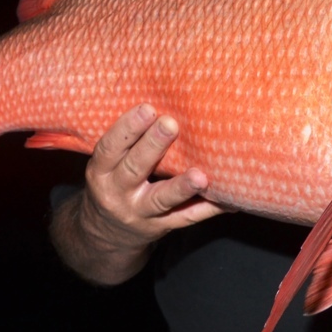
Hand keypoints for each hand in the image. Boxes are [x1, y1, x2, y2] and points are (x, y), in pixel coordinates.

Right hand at [50, 103, 225, 284]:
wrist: (106, 234)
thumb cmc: (114, 182)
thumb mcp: (108, 164)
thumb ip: (128, 141)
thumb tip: (164, 98)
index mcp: (102, 171)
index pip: (110, 148)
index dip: (127, 128)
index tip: (147, 108)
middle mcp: (118, 193)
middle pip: (135, 169)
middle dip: (153, 146)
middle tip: (171, 124)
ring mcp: (140, 213)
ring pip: (162, 199)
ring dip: (182, 187)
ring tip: (201, 176)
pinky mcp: (162, 226)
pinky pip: (187, 217)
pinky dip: (209, 208)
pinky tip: (230, 199)